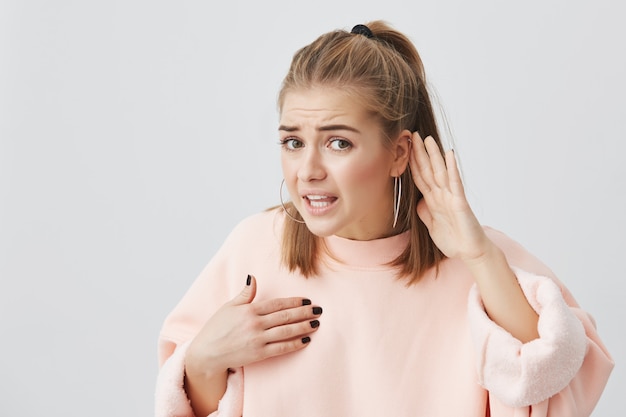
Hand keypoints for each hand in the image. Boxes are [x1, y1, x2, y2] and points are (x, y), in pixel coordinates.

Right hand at [185, 275, 322, 377]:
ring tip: (316, 323)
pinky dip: (295, 343)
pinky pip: (281, 348)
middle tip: (319, 310)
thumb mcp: (229, 307)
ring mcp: (258, 339)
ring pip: (286, 331)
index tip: (307, 300)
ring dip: (303, 327)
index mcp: (249, 310)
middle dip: (304, 313)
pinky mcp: (259, 354)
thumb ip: (245, 294)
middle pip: (285, 316)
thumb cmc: (216, 328)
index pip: (277, 304)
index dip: (294, 301)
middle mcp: (255, 324)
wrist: (207, 353)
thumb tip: (253, 277)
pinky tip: (306, 339)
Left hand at [408, 132, 490, 262]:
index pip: (420, 177)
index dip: (411, 164)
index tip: (404, 149)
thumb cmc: (454, 239)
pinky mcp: (460, 202)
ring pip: (440, 172)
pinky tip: (449, 155)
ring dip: (434, 155)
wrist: (469, 252)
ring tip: (428, 139)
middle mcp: (441, 195)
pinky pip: (455, 182)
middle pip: (428, 170)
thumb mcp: (431, 226)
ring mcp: (451, 197)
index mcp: (433, 200)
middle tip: (412, 135)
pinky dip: (452, 168)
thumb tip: (418, 202)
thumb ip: (425, 212)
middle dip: (420, 153)